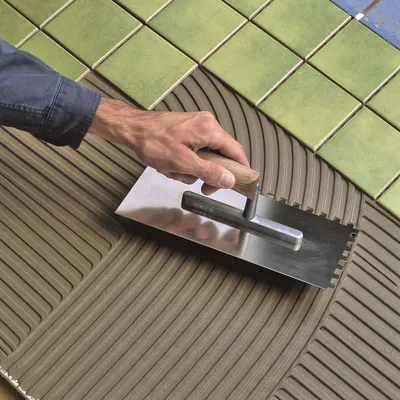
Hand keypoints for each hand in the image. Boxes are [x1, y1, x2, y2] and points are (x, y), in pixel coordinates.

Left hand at [89, 98, 248, 194]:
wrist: (133, 129)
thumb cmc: (153, 141)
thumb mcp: (183, 162)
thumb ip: (208, 172)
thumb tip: (229, 179)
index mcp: (209, 129)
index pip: (235, 151)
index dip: (241, 168)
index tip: (243, 181)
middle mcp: (206, 125)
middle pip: (220, 156)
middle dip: (208, 173)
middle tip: (203, 187)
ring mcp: (196, 127)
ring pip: (205, 157)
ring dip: (192, 170)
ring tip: (175, 170)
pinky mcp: (187, 131)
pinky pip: (194, 152)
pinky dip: (185, 163)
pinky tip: (171, 165)